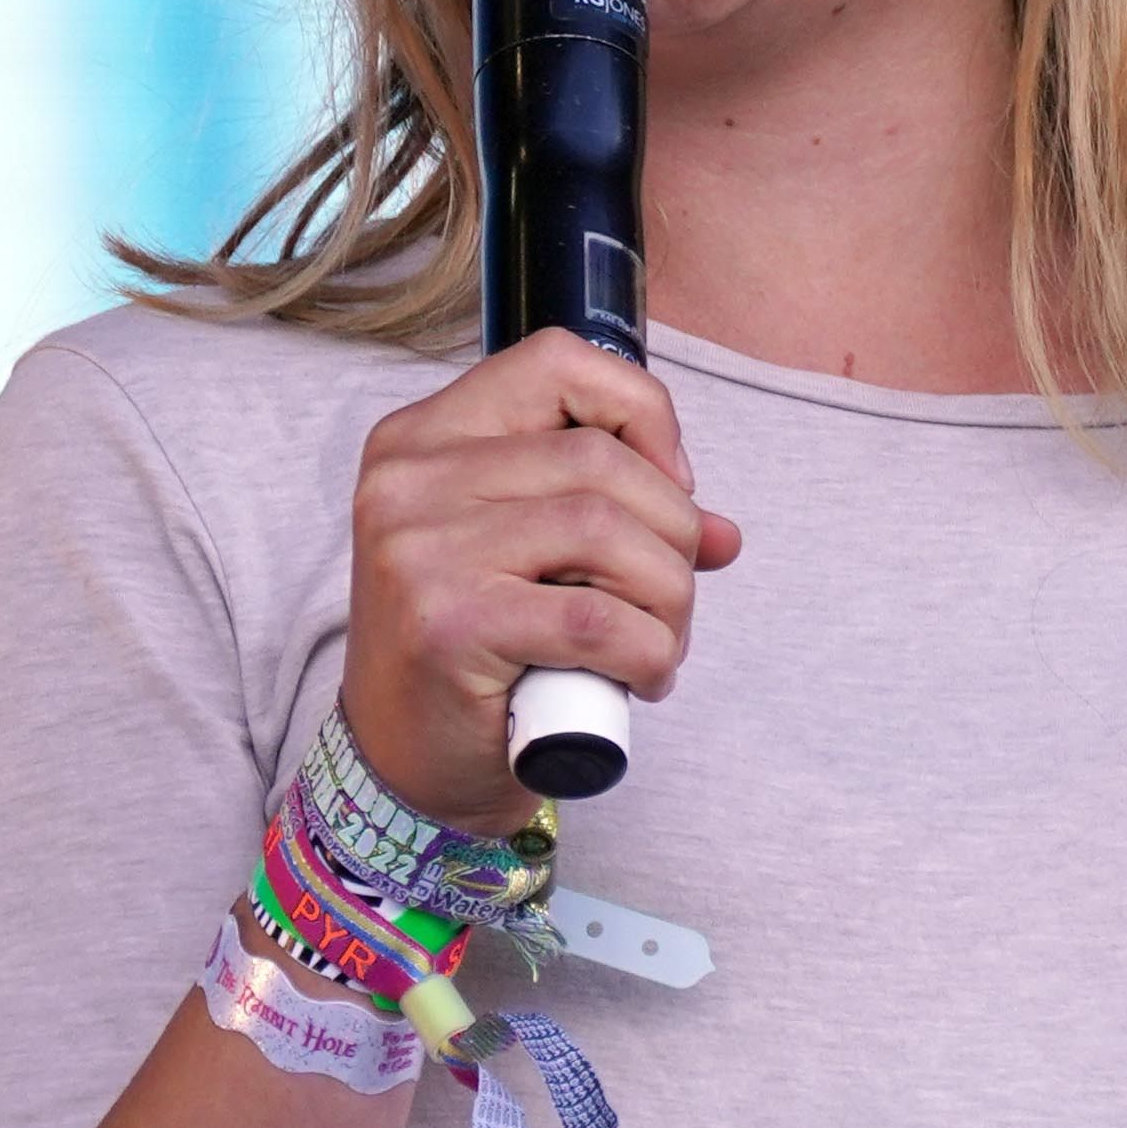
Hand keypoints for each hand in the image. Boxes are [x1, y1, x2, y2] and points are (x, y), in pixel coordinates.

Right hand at [336, 330, 742, 835]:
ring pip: (607, 532)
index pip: (557, 362)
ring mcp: (422, 549)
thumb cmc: (471, 654)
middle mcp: (411, 479)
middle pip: (600, 460)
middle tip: (671, 595)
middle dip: (672, 531)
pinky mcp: (450, 624)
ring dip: (667, 596)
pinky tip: (643, 677)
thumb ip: (613, 517)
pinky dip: (648, 650)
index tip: (672, 486)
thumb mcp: (529, 558)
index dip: (641, 412)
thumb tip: (722, 532)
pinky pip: (597, 618)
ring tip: (661, 641)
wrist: (403, 765)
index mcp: (422, 438)